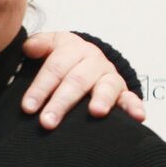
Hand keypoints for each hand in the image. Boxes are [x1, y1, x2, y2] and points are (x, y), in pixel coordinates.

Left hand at [21, 31, 146, 129]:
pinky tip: (138, 117)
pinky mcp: (122, 91)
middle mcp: (93, 62)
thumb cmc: (64, 57)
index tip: (27, 108)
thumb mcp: (51, 45)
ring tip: (95, 112)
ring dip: (102, 99)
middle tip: (47, 122)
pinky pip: (130, 98)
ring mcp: (109, 76)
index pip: (55, 68)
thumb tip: (29, 48)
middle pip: (77, 81)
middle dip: (61, 102)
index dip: (40, 88)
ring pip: (105, 87)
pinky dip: (134, 106)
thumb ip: (39, 44)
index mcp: (73, 50)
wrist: (87, 57)